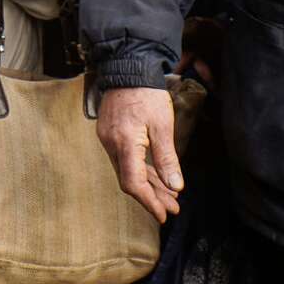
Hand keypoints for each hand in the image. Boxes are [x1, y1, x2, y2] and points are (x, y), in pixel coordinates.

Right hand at [97, 86, 183, 222]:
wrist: (128, 68)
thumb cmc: (147, 94)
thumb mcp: (163, 126)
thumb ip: (167, 159)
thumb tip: (175, 187)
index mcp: (124, 143)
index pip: (133, 183)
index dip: (149, 202)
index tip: (164, 215)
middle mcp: (111, 143)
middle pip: (129, 180)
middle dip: (152, 196)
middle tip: (173, 208)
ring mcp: (108, 138)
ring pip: (127, 170)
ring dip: (148, 184)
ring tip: (169, 196)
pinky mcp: (110, 133)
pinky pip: (124, 159)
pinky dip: (140, 169)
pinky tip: (156, 176)